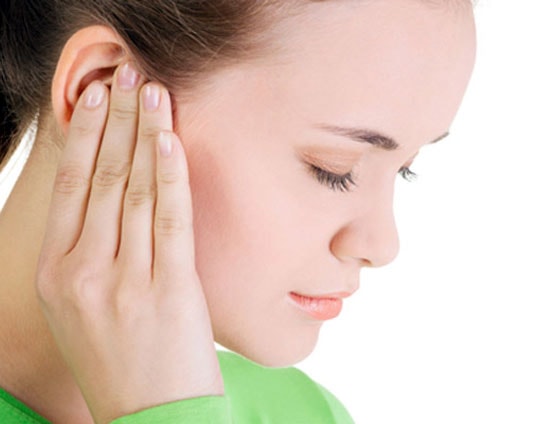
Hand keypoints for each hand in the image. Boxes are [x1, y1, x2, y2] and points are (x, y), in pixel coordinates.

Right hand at [34, 63, 223, 423]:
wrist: (151, 412)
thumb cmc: (120, 356)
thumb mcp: (81, 304)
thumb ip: (87, 251)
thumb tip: (108, 191)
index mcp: (54, 273)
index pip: (69, 186)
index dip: (85, 134)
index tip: (97, 94)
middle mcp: (82, 271)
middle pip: (100, 177)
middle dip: (118, 118)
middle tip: (130, 75)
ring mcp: (124, 280)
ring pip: (133, 189)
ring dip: (146, 133)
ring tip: (155, 91)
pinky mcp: (168, 288)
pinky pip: (169, 219)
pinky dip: (170, 175)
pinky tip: (171, 140)